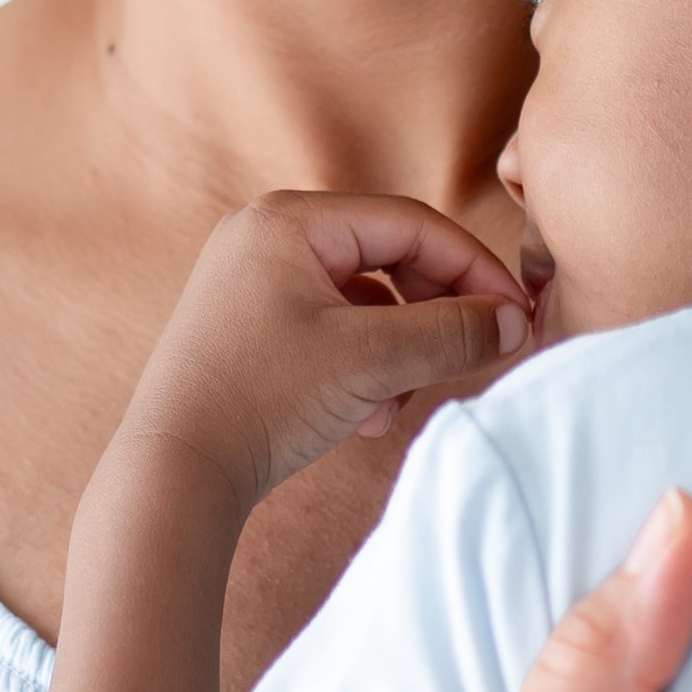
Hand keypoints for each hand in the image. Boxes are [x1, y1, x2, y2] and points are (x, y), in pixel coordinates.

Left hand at [119, 191, 531, 515]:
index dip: (474, 269)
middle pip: (388, 256)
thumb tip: (515, 323)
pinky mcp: (249, 327)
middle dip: (434, 313)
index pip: (411, 223)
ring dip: (400, 349)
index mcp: (290, 220)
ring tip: (397, 401)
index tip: (517, 316)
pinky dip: (363, 366)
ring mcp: (252, 282)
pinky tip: (365, 417)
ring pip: (364, 300)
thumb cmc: (261, 400)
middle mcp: (265, 236)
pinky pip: (332, 329)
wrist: (174, 472)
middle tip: (475, 354)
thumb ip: (452, 333)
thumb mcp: (372, 361)